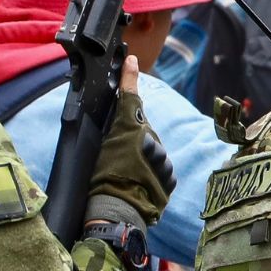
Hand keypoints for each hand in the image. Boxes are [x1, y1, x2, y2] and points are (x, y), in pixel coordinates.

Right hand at [87, 56, 175, 227]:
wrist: (118, 211)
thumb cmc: (100, 180)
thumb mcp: (100, 147)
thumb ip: (113, 130)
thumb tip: (120, 119)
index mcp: (130, 126)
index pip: (130, 96)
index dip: (129, 77)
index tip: (131, 59)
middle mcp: (150, 137)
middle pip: (142, 129)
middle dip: (133, 137)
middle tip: (117, 157)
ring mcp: (162, 156)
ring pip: (153, 150)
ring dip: (143, 158)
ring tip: (126, 176)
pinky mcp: (170, 175)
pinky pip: (160, 169)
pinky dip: (151, 174)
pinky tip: (138, 185)